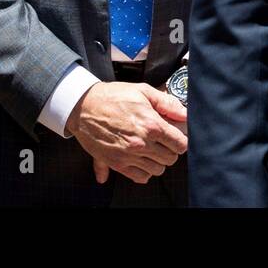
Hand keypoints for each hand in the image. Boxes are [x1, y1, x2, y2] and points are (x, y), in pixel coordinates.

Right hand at [66, 81, 187, 183]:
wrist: (83, 107)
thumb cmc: (112, 97)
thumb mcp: (142, 91)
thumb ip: (166, 103)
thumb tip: (184, 114)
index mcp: (151, 125)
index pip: (180, 144)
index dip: (181, 140)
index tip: (176, 137)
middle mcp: (142, 144)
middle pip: (170, 159)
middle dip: (170, 150)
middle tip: (163, 141)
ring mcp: (129, 156)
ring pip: (157, 170)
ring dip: (157, 161)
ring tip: (151, 149)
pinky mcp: (117, 164)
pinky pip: (140, 177)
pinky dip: (144, 171)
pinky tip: (140, 159)